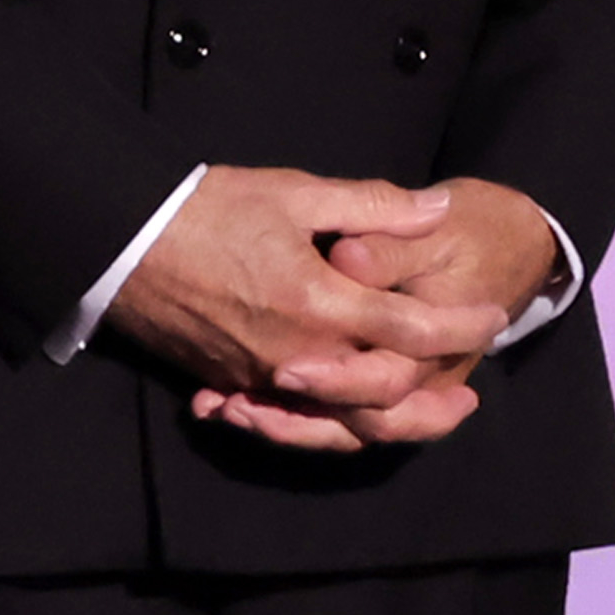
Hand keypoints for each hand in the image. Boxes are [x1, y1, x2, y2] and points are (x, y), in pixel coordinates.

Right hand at [105, 167, 508, 452]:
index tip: (491, 318)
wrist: (122, 241)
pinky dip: (322, 420)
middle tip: (467, 398)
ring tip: (421, 413)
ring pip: (335, 419)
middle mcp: (295, 355)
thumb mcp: (296, 192)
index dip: (458, 327)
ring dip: (383, 422)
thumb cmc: (209, 209)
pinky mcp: (229, 382)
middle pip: (379, 401)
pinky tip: (345, 411)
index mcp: (319, 305)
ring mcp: (260, 377)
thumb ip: (373, 206)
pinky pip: (287, 416)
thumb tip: (436, 209)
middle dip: (430, 405)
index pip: (409, 330)